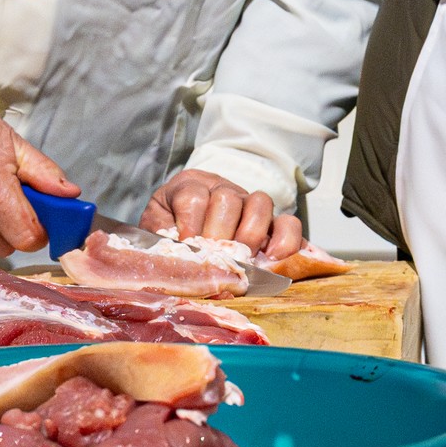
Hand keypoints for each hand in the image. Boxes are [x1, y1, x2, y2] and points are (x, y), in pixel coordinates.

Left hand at [145, 168, 305, 260]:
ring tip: (240, 260)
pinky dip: (285, 240)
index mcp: (190, 187)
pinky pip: (289, 224)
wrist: (189, 230)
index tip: (187, 245)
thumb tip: (171, 257)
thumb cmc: (170, 232)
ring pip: (260, 204)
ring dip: (249, 235)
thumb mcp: (156, 229)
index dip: (190, 223)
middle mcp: (223, 190)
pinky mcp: (273, 225)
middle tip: (212, 258)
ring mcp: (250, 205)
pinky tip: (273, 259)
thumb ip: (159, 237)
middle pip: (227, 200)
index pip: (193, 197)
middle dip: (219, 234)